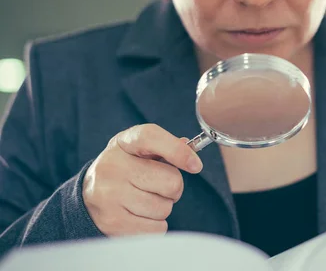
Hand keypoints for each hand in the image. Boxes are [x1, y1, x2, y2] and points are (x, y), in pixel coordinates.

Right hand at [82, 124, 202, 236]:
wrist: (89, 195)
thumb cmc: (126, 168)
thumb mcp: (140, 150)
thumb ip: (166, 148)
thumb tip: (190, 155)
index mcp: (123, 143)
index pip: (152, 137)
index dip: (178, 151)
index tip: (196, 166)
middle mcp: (112, 166)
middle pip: (171, 182)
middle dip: (174, 187)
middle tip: (160, 187)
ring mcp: (110, 196)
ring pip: (164, 208)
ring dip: (163, 207)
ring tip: (145, 200)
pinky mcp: (112, 223)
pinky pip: (156, 229)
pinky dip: (155, 225)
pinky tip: (139, 215)